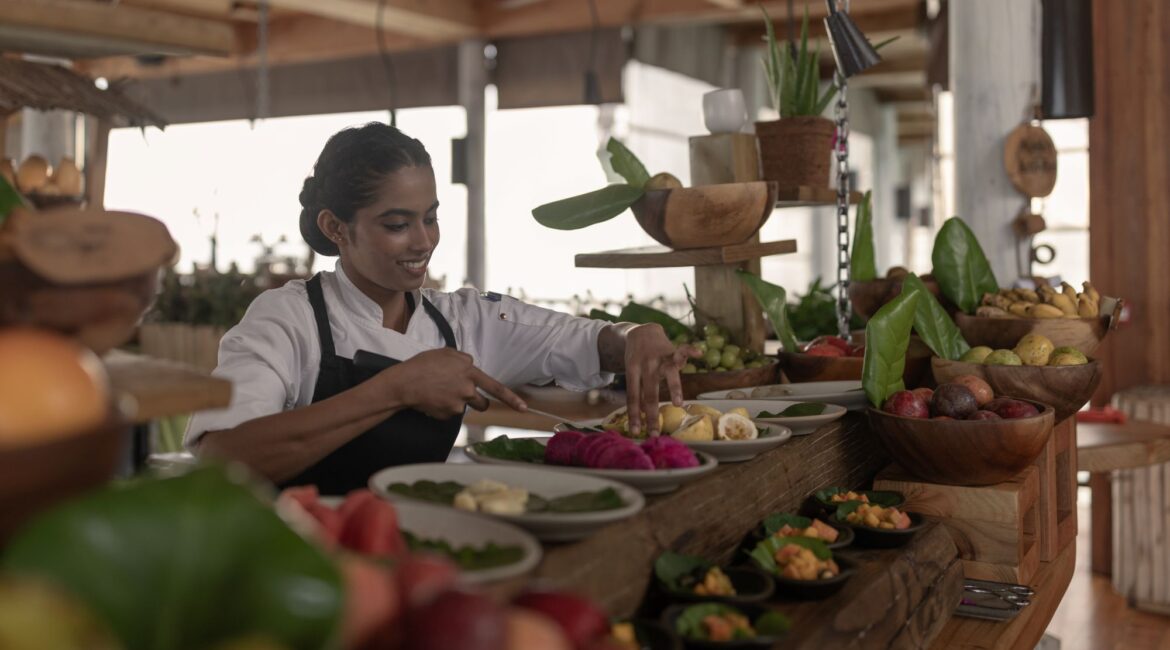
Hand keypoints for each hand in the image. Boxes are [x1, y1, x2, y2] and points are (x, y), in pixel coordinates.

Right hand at [380, 348, 526, 419]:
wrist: (404, 383)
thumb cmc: (422, 365)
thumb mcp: (445, 353)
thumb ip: (462, 360)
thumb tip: (469, 365)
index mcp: (469, 371)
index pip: (495, 387)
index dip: (511, 399)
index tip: (523, 408)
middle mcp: (467, 389)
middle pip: (482, 402)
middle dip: (476, 401)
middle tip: (459, 393)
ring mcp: (458, 404)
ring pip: (465, 407)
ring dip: (458, 403)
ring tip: (439, 393)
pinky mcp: (448, 415)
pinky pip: (451, 413)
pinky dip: (443, 409)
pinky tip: (432, 400)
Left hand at [623, 324, 698, 435]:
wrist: (640, 331)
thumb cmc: (637, 359)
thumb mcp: (633, 372)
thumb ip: (639, 390)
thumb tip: (641, 415)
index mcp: (632, 370)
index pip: (633, 396)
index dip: (634, 415)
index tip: (636, 432)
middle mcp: (646, 364)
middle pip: (650, 392)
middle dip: (652, 414)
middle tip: (654, 432)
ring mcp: (659, 356)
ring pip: (668, 373)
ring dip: (673, 389)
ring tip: (677, 404)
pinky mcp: (672, 349)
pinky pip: (682, 350)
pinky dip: (690, 351)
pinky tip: (699, 352)